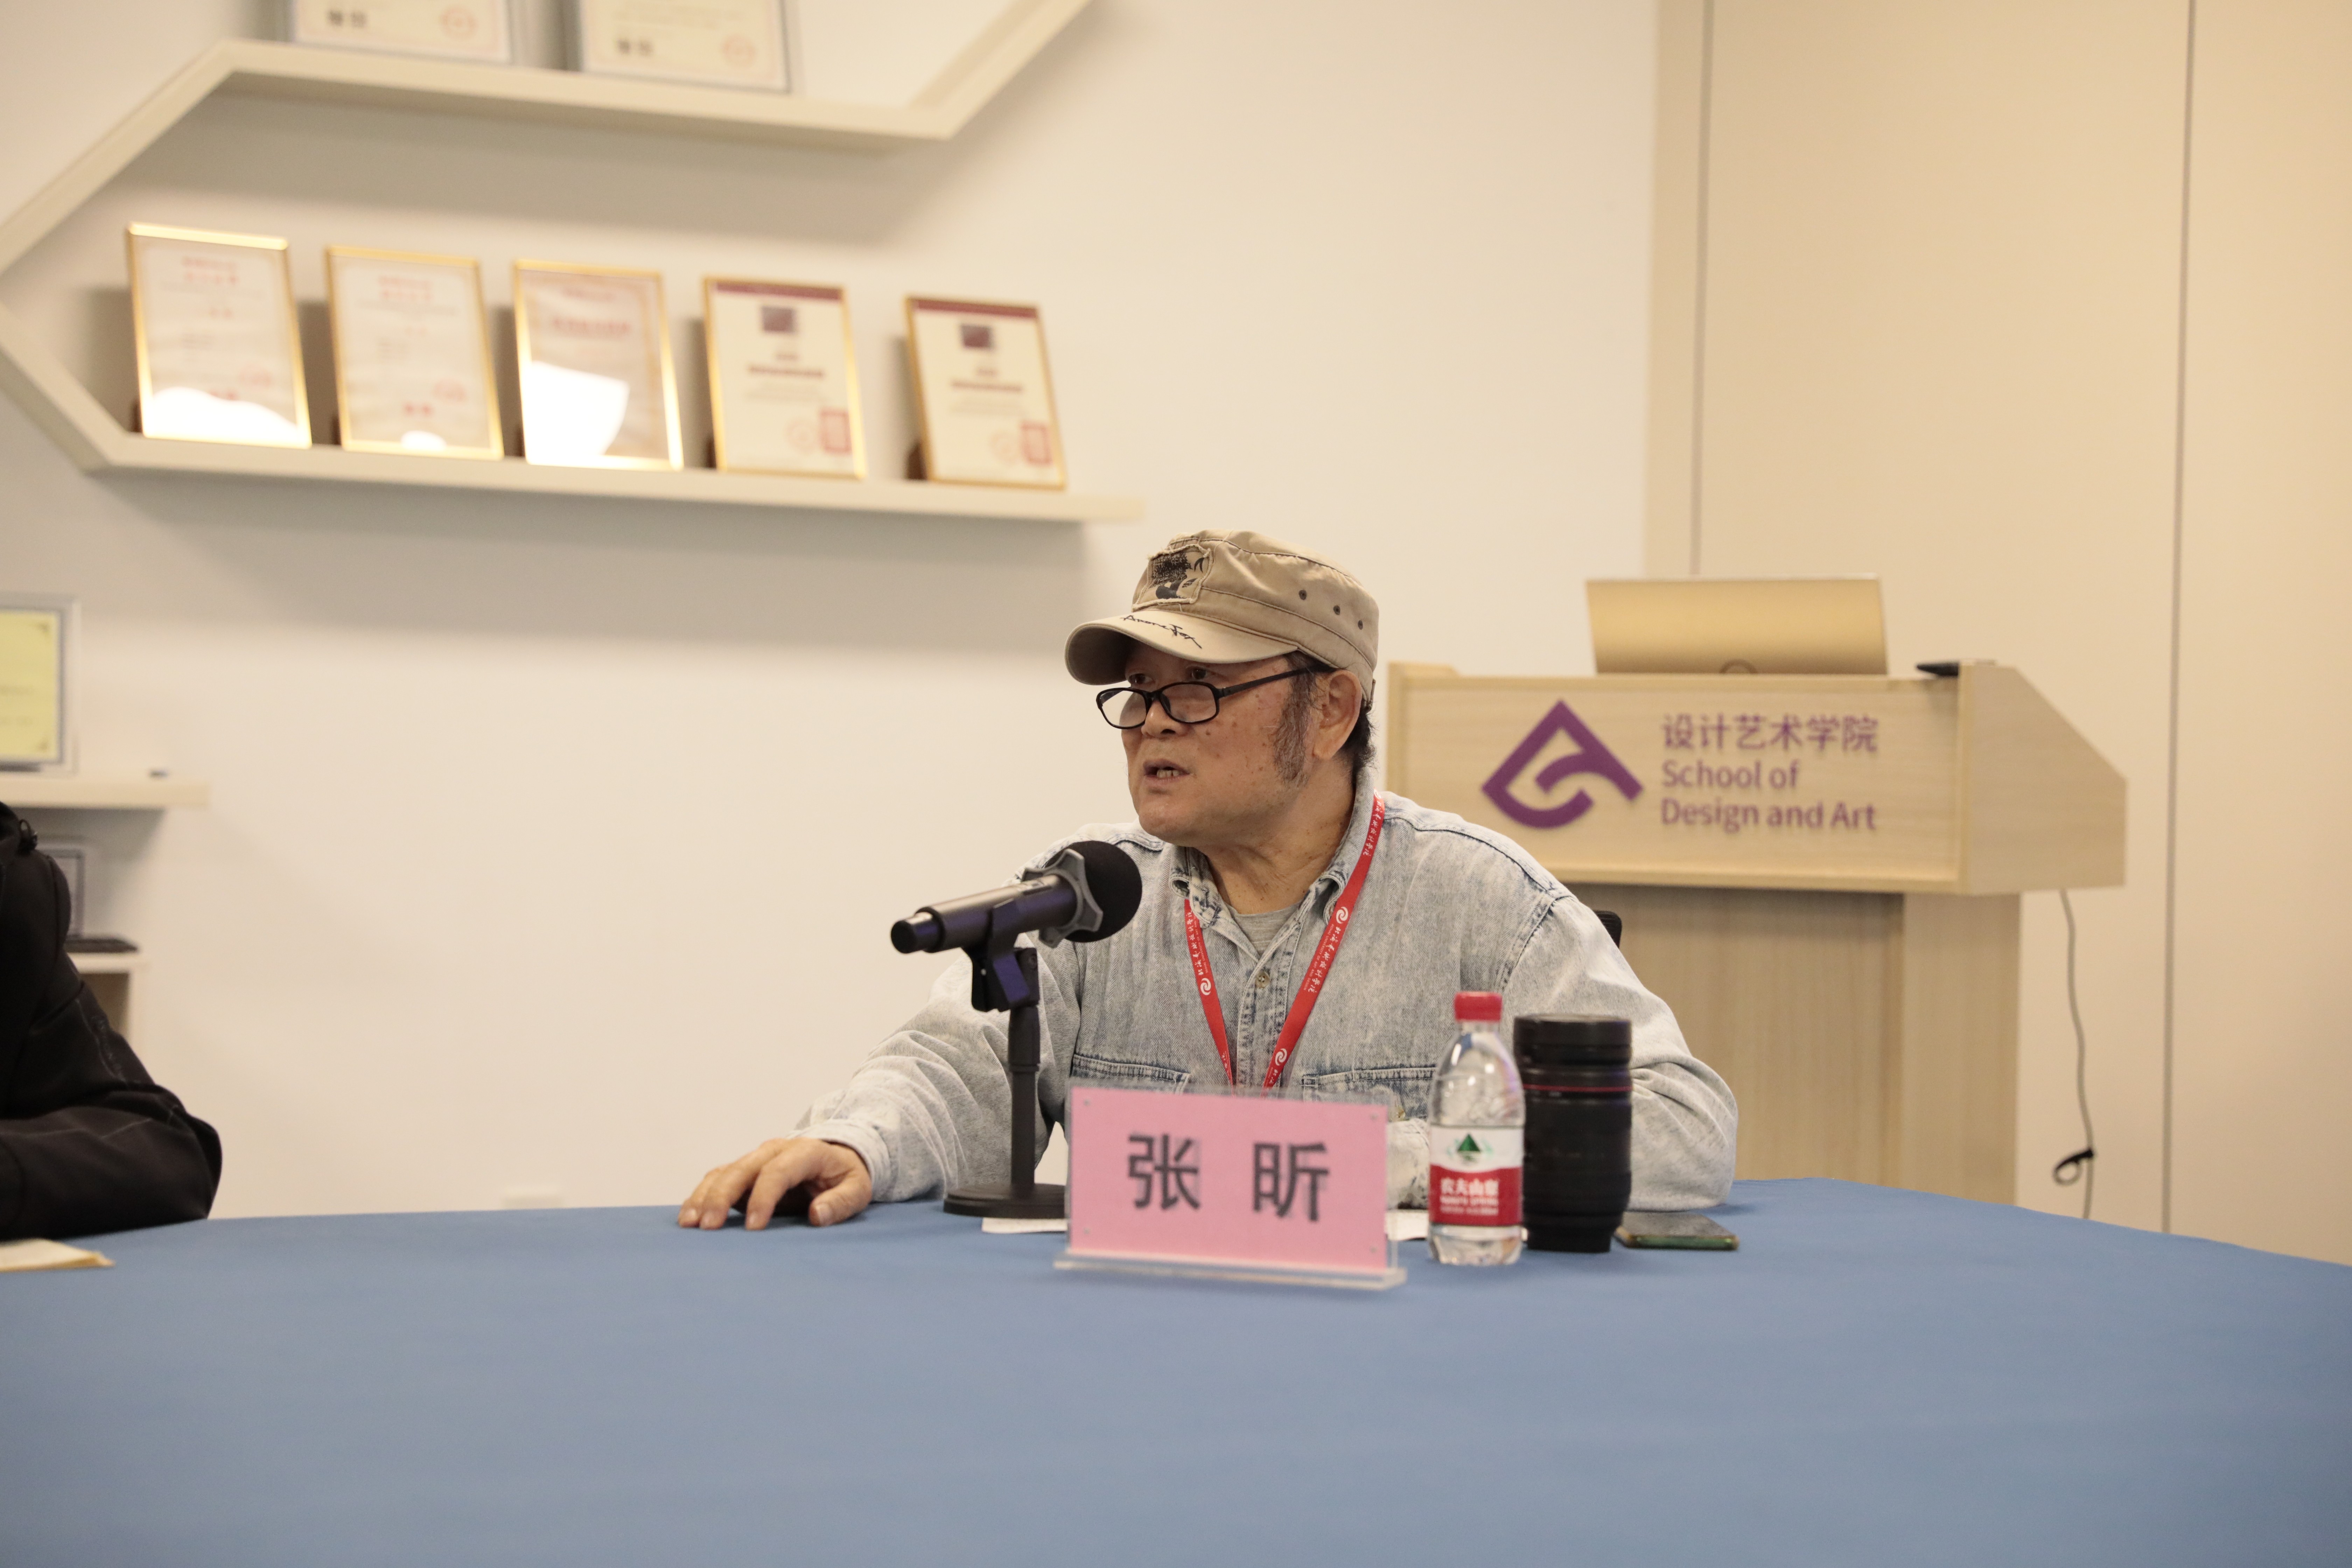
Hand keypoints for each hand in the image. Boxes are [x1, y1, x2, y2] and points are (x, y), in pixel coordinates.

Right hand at [677, 1137, 872, 1230]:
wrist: (837, 1156)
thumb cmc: (847, 1175)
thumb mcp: (857, 1188)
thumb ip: (840, 1201)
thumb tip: (817, 1215)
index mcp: (805, 1151)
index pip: (778, 1171)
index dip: (763, 1197)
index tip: (754, 1227)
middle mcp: (775, 1151)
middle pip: (742, 1169)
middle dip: (722, 1197)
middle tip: (709, 1227)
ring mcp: (756, 1159)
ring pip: (724, 1172)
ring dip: (704, 1196)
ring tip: (690, 1224)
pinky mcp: (744, 1171)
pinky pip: (718, 1179)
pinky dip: (701, 1196)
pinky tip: (689, 1217)